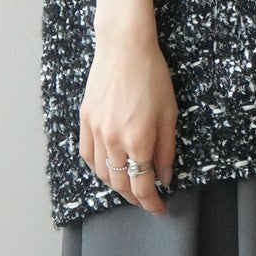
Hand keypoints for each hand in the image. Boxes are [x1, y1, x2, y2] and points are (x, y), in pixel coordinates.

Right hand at [79, 26, 176, 214]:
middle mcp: (113, 139)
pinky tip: (108, 168)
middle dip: (135, 196)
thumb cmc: (152, 75)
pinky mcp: (85, 120)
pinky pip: (88, 155)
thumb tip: (165, 177)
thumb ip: (167, 150)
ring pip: (102, 173)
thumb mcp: (170, 113)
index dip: (151, 202)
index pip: (142, 185)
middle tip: (147, 197)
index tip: (159, 208)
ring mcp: (96, 130)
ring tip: (130, 185)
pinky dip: (97, 168)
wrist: (125, 47)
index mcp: (138, 139)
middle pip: (121, 183)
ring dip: (117, 185)